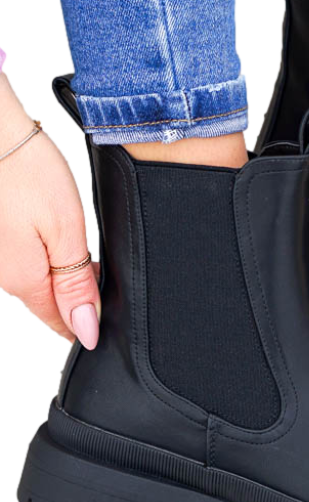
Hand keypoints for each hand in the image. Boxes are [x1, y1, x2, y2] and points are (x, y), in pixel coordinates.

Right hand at [0, 72, 99, 346]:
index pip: (58, 321)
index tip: (105, 319)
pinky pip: (22, 256)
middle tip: (101, 272)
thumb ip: (75, 283)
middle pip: (47, 300)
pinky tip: (54, 227)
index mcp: (24, 280)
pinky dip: (44, 250)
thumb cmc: (30, 172)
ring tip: (81, 246)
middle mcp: (3, 275)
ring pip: (35, 277)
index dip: (84, 322)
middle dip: (76, 294)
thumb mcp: (67, 230)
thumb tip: (85, 330)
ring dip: (60, 269)